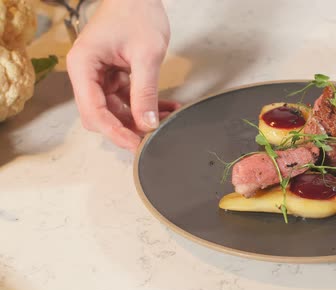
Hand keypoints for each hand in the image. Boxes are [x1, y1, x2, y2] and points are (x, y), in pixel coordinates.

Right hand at [66, 0, 179, 150]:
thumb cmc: (136, 12)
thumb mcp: (146, 55)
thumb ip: (146, 92)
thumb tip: (147, 123)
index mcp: (83, 66)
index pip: (94, 111)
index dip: (115, 132)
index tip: (136, 145)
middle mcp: (86, 73)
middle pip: (102, 115)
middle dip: (127, 128)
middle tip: (152, 138)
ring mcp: (100, 75)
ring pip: (116, 110)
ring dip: (140, 118)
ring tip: (166, 120)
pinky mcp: (114, 75)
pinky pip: (127, 99)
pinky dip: (145, 105)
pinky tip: (167, 108)